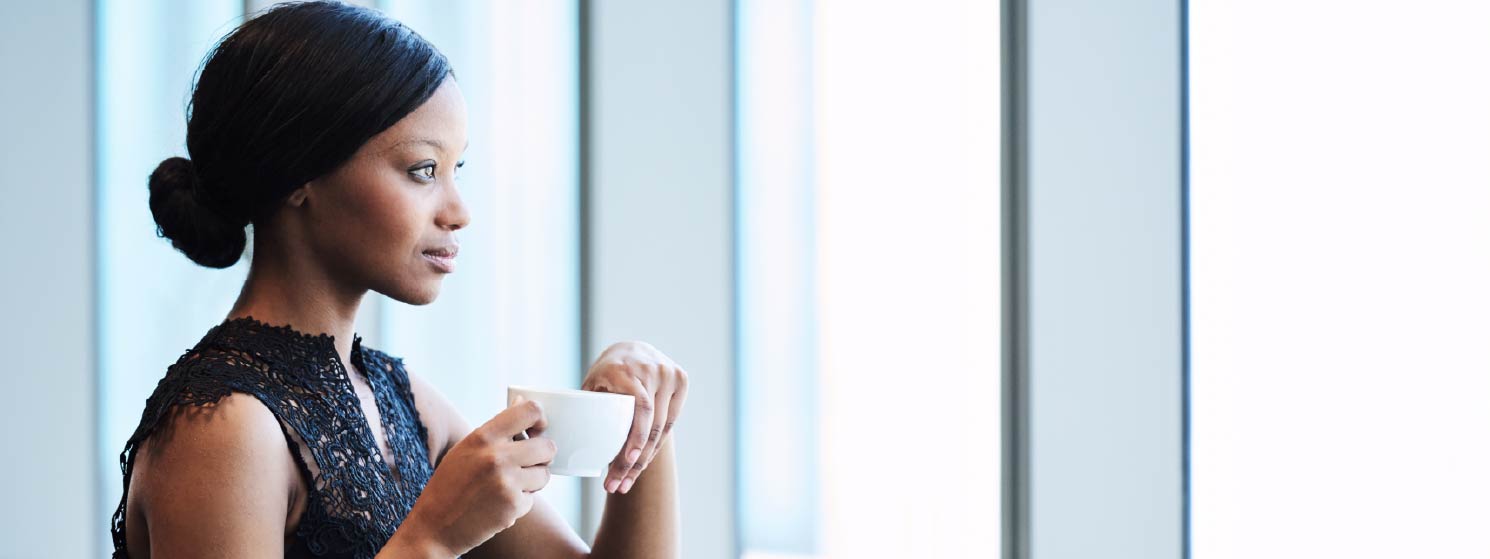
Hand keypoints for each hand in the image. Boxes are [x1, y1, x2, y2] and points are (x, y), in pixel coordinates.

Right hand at [391, 397, 555, 556]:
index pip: (530, 411)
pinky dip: (520, 502)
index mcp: (483, 436)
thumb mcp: (466, 448)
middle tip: (528, 463)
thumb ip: (496, 428)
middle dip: (542, 456)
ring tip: (509, 485)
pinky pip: (533, 498)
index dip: (541, 419)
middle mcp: (497, 457)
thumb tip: (522, 403)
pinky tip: (498, 504)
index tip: (538, 429)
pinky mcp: (513, 506)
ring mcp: (506, 482)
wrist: (434, 526)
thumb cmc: (450, 484)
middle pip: (547, 446)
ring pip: (545, 474)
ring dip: (533, 481)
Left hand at [581, 341, 689, 493]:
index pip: (640, 408)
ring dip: (645, 459)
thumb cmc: (605, 373)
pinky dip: (655, 445)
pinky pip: (670, 422)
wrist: (631, 349)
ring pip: (661, 428)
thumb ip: (585, 406)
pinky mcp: (681, 382)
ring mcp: (669, 374)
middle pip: (650, 425)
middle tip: (618, 485)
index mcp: (626, 369)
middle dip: (635, 461)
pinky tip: (642, 463)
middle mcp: (652, 369)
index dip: (636, 438)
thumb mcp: (592, 383)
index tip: (625, 462)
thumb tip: (565, 444)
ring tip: (626, 482)